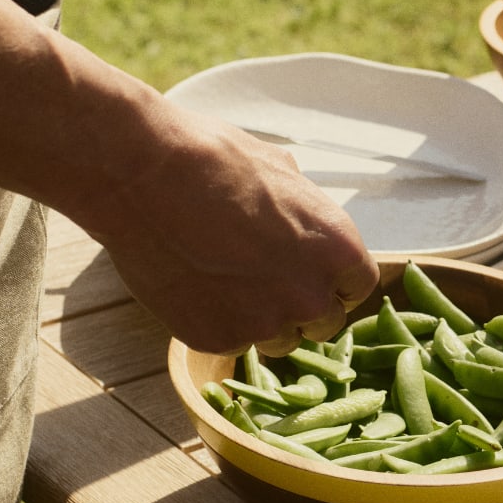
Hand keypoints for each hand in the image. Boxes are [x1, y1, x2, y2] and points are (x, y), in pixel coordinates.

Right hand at [79, 110, 380, 356]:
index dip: (332, 282)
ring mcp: (267, 322)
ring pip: (280, 341)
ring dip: (261, 321)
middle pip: (325, 322)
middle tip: (264, 282)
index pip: (357, 286)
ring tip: (224, 281)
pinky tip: (194, 287)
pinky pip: (232, 343)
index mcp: (339, 249)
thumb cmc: (214, 158)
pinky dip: (217, 323)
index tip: (310, 275)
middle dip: (301, 307)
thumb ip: (305, 210)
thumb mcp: (282, 171)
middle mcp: (312, 293)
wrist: (145, 174)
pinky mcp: (220, 339)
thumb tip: (305, 214)